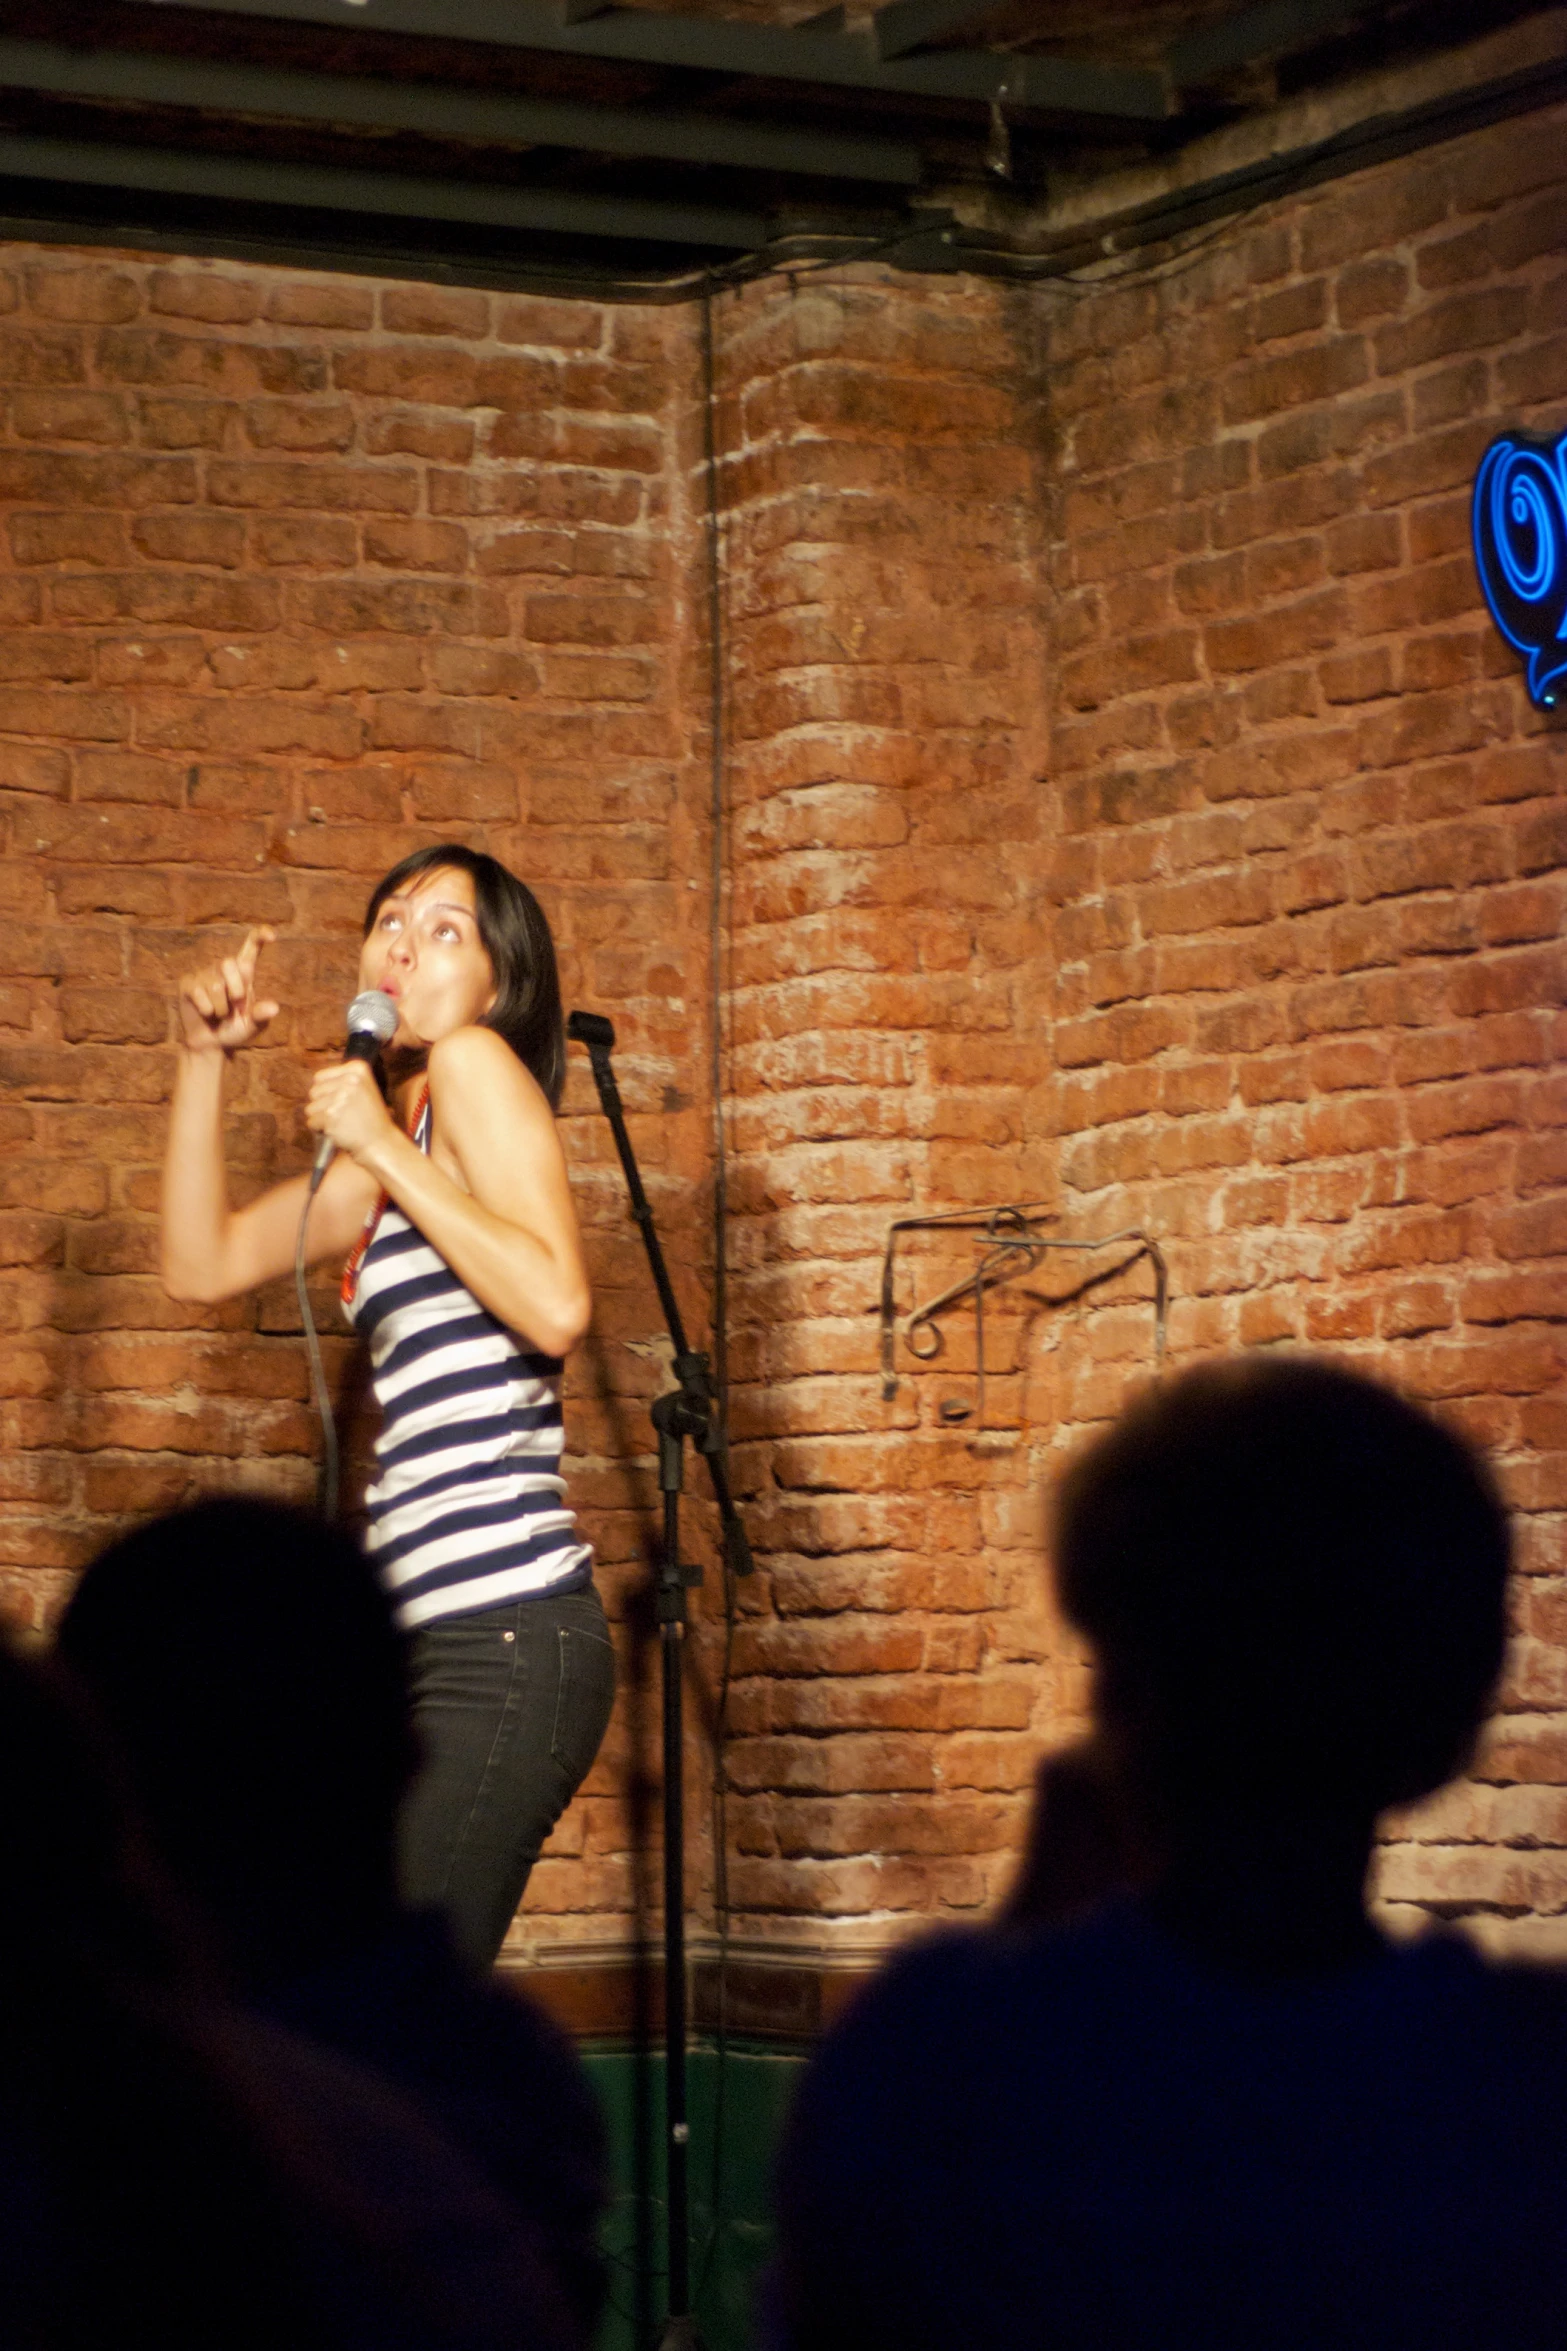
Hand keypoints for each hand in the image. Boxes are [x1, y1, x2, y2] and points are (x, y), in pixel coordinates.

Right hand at [177, 926, 279, 1054]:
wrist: (211, 1044)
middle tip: (236, 1006)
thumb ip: (262, 1016)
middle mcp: (224, 969)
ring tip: (220, 1014)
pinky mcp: (188, 983)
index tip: (272, 935)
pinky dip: (206, 1008)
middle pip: (229, 962)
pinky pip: (198, 991)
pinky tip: (206, 1013)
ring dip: (221, 1007)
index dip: (260, 937)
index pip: (252, 947)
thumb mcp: (253, 1026)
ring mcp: (204, 974)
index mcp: (244, 973)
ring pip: (215, 984)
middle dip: (235, 988)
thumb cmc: (235, 1031)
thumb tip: (273, 1008)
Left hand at [306, 1058, 396, 1168]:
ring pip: (311, 1107)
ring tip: (340, 1122)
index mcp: (358, 1069)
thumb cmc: (370, 1117)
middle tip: (341, 1114)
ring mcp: (340, 1098)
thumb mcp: (364, 1088)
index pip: (320, 1077)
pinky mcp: (331, 1116)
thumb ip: (342, 1080)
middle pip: (314, 1092)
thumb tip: (316, 1081)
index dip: (326, 1092)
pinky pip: (312, 1122)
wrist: (380, 1142)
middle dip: (322, 1105)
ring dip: (321, 1118)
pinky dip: (320, 1129)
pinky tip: (337, 1130)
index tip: (343, 1101)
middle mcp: (350, 1080)